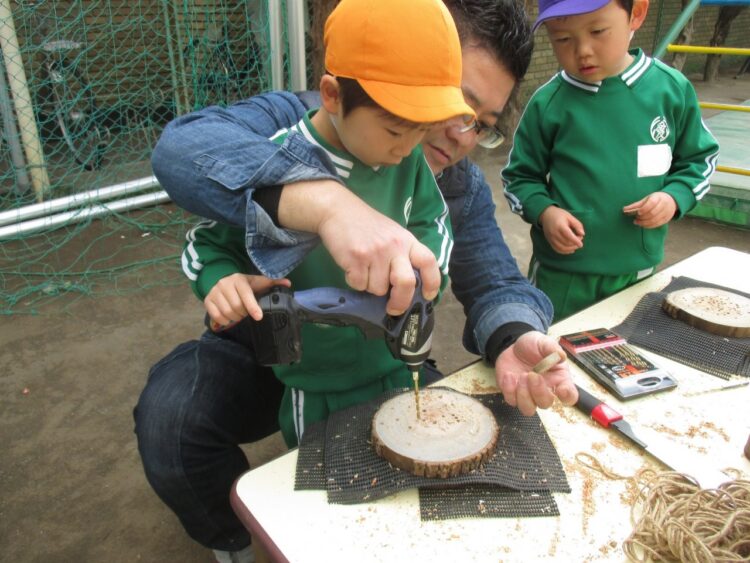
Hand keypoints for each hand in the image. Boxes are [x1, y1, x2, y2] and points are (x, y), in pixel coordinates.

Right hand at [204, 274, 290, 328]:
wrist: (222, 280)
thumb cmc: (243, 284)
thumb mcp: (256, 282)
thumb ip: (271, 283)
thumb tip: (288, 283)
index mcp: (239, 280)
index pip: (246, 294)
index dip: (252, 307)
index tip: (259, 316)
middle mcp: (225, 284)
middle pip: (236, 306)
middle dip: (244, 314)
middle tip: (247, 314)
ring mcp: (215, 292)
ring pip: (226, 312)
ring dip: (235, 318)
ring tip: (239, 315)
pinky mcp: (208, 300)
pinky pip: (216, 316)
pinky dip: (224, 321)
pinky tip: (229, 318)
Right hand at [316, 193, 439, 314]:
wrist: (338, 210)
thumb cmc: (367, 225)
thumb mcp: (393, 234)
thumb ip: (402, 255)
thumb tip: (406, 288)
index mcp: (407, 240)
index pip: (429, 262)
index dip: (432, 283)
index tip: (427, 297)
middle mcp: (395, 246)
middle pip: (406, 283)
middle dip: (400, 302)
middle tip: (393, 308)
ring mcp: (375, 253)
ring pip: (378, 289)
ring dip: (370, 286)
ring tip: (364, 269)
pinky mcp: (356, 259)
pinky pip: (359, 285)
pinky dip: (354, 282)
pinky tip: (352, 267)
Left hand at [495, 331, 578, 415]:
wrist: (513, 345)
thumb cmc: (533, 346)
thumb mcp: (543, 342)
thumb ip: (551, 348)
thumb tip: (561, 356)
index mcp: (559, 379)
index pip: (569, 396)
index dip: (567, 397)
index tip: (561, 389)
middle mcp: (545, 390)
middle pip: (545, 404)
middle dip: (538, 391)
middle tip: (532, 374)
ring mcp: (528, 394)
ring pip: (528, 409)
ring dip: (523, 395)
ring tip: (521, 375)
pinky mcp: (512, 394)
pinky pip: (511, 400)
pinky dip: (509, 389)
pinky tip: (509, 375)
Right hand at [539, 206, 584, 253]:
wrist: (546, 215)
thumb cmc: (559, 215)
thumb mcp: (570, 217)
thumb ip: (577, 225)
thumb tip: (582, 234)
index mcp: (560, 226)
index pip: (568, 235)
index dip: (575, 241)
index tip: (581, 244)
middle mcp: (554, 233)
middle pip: (566, 243)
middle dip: (575, 244)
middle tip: (580, 239)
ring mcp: (551, 238)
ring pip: (562, 248)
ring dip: (571, 249)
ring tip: (576, 246)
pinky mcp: (549, 241)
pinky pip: (557, 249)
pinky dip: (565, 252)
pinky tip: (571, 250)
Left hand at [623, 192, 676, 227]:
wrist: (671, 200)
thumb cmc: (656, 199)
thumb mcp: (647, 198)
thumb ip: (636, 204)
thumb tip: (624, 209)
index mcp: (658, 197)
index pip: (651, 203)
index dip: (643, 209)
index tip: (637, 212)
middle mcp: (664, 205)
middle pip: (652, 213)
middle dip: (642, 217)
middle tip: (635, 218)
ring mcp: (667, 212)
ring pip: (654, 220)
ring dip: (644, 223)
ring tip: (637, 222)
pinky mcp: (667, 219)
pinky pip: (657, 224)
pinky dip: (648, 226)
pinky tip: (642, 225)